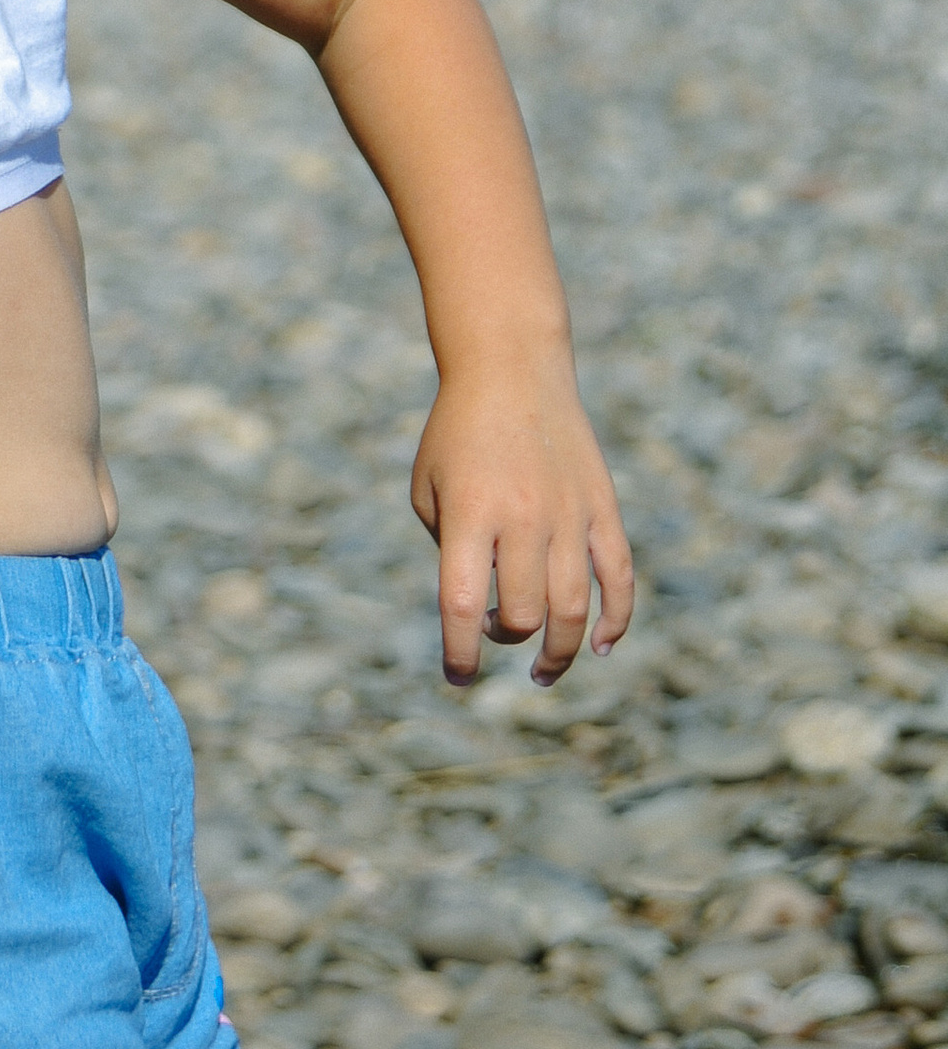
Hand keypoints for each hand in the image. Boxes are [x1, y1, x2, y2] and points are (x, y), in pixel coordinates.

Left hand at [409, 358, 633, 689]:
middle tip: (494, 631)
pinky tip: (600, 647)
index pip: (460, 605)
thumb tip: (480, 611)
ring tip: (543, 669)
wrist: (511, 370)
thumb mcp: (428, 489)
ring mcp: (569, 514)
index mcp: (469, 514)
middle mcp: (522, 518)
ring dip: (559, 651)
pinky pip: (619, 579)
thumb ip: (448, 552)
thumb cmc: (456, 435)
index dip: (460, 653)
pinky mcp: (603, 508)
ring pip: (573, 609)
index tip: (458, 678)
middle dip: (506, 639)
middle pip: (522, 614)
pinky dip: (616, 621)